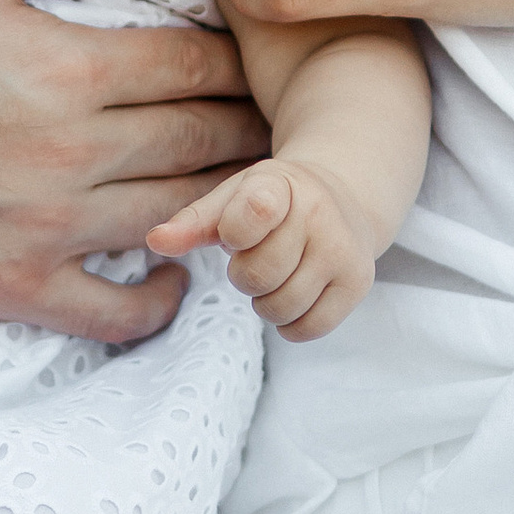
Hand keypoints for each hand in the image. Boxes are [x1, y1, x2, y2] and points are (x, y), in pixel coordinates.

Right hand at [0, 0, 260, 343]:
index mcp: (68, 68)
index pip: (201, 64)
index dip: (239, 57)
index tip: (256, 55)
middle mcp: (70, 153)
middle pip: (207, 140)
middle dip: (250, 124)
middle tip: (274, 116)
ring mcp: (45, 229)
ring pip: (178, 215)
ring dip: (224, 197)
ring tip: (247, 179)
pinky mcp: (11, 287)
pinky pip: (117, 311)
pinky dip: (161, 295)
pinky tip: (173, 265)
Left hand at [148, 156, 383, 338]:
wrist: (343, 197)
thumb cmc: (273, 201)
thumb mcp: (232, 197)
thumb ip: (193, 221)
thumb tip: (155, 241)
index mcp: (280, 184)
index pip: (254, 213)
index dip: (234, 233)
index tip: (237, 232)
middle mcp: (320, 214)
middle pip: (256, 277)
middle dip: (245, 275)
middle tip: (257, 256)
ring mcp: (344, 250)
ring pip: (281, 308)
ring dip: (266, 302)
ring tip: (277, 274)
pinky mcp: (358, 284)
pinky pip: (308, 329)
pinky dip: (291, 323)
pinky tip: (296, 293)